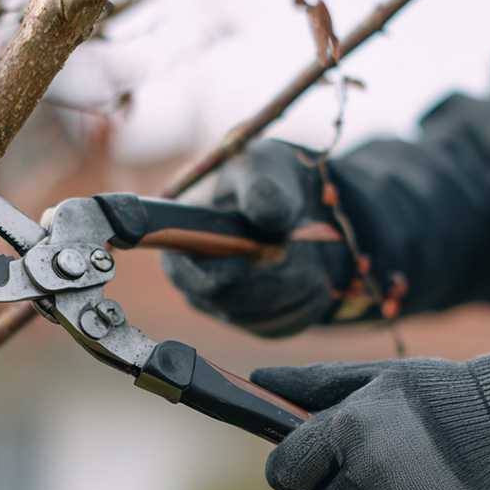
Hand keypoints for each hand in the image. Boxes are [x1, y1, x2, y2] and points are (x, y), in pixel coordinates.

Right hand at [162, 139, 354, 336]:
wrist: (294, 204)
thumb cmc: (264, 180)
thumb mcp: (263, 168)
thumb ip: (262, 188)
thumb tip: (267, 215)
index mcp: (180, 242)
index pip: (183, 274)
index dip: (212, 275)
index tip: (241, 265)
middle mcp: (196, 283)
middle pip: (233, 300)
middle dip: (271, 271)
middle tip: (293, 238)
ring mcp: (228, 308)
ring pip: (268, 311)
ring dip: (296, 276)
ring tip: (301, 244)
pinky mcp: (261, 322)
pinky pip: (292, 319)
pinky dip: (310, 292)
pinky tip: (309, 264)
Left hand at [252, 350, 489, 489]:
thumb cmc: (440, 395)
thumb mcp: (375, 377)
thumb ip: (313, 384)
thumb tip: (258, 379)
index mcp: (344, 430)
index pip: (283, 474)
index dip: (298, 472)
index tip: (318, 467)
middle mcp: (367, 473)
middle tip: (387, 469)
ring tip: (420, 486)